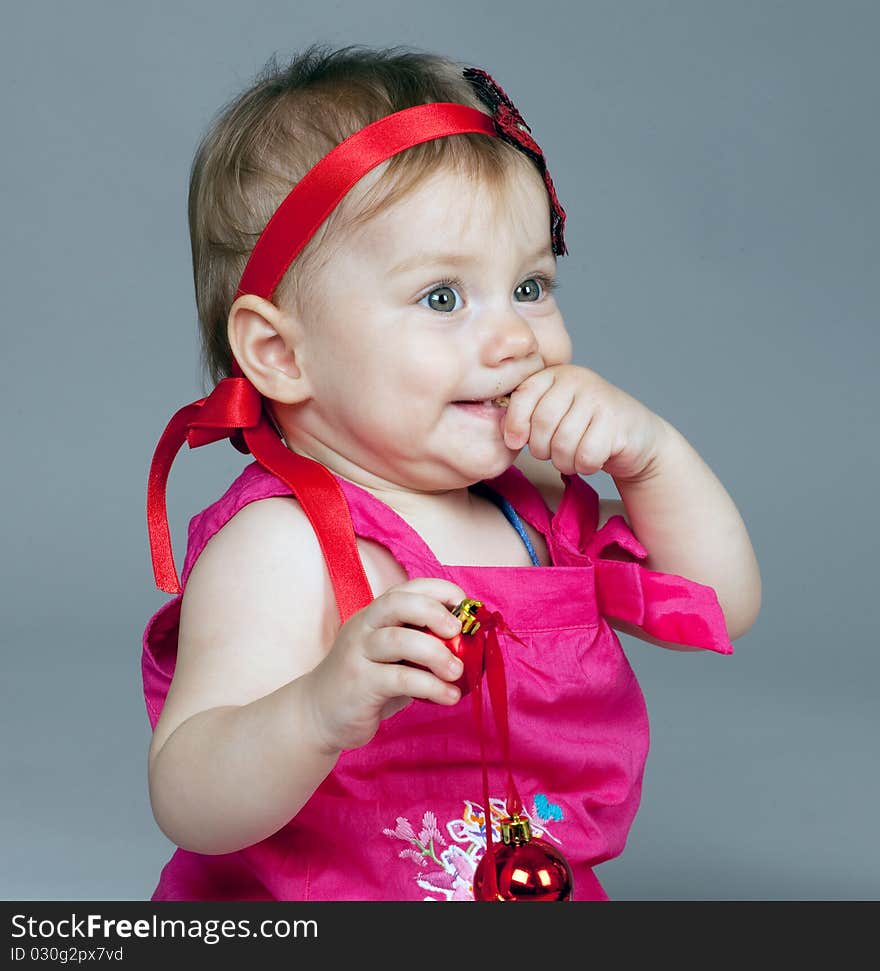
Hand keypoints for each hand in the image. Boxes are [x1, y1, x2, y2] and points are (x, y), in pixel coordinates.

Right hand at [304, 578, 467, 752]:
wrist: (317, 715)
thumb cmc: (365, 683)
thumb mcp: (393, 658)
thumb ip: (421, 647)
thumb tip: (469, 646)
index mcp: (374, 615)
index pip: (407, 589)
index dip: (439, 590)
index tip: (464, 605)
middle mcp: (364, 627)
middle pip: (398, 603)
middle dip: (433, 612)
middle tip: (458, 631)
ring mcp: (358, 654)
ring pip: (398, 640)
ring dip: (436, 653)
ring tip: (457, 672)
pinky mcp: (359, 684)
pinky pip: (400, 679)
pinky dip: (431, 686)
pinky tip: (449, 696)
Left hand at [502, 364, 668, 481]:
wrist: (636, 438)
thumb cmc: (586, 429)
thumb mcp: (555, 414)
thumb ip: (529, 415)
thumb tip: (506, 434)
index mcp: (558, 374)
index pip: (523, 395)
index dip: (514, 423)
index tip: (515, 441)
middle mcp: (579, 380)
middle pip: (542, 423)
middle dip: (541, 448)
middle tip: (552, 453)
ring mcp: (600, 399)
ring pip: (563, 443)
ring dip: (564, 461)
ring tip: (573, 457)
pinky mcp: (617, 423)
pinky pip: (585, 456)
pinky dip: (584, 466)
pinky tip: (592, 459)